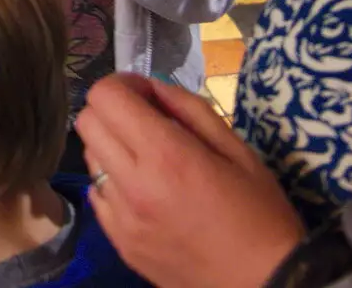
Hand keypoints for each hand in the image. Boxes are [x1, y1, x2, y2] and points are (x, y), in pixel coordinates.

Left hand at [76, 74, 303, 287]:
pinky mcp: (119, 243)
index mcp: (165, 155)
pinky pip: (97, 195)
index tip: (149, 95)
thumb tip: (152, 88)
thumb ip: (189, 109)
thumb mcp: (237, 149)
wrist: (264, 284)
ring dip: (112, 145)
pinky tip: (146, 190)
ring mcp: (121, 218)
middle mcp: (132, 185)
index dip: (124, 84)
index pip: (105, 97)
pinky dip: (113, 182)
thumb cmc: (260, 213)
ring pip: (89, 158)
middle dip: (113, 110)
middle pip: (87, 122)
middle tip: (147, 120)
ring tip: (149, 158)